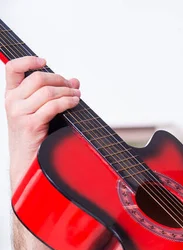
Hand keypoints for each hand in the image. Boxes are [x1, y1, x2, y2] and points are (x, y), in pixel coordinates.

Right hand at [4, 56, 80, 190]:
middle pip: (38, 78)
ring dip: (68, 92)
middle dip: (60, 80)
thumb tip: (74, 81)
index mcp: (11, 95)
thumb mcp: (40, 111)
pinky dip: (67, 102)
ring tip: (77, 96)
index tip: (45, 61)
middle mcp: (12, 102)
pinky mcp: (31, 124)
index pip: (13, 68)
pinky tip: (75, 103)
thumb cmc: (36, 136)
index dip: (28, 60)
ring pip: (48, 92)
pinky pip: (53, 106)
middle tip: (73, 87)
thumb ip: (54, 94)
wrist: (27, 162)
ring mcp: (19, 113)